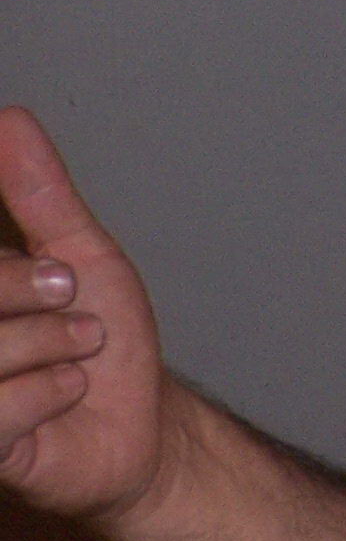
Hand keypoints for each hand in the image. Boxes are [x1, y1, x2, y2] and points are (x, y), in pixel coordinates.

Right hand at [0, 107, 172, 521]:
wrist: (138, 423)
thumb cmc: (99, 340)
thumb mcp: (78, 253)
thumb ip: (37, 193)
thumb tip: (9, 118)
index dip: (13, 271)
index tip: (55, 275)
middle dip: (37, 292)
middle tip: (74, 308)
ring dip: (56, 345)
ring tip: (77, 356)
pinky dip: (53, 394)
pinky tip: (66, 397)